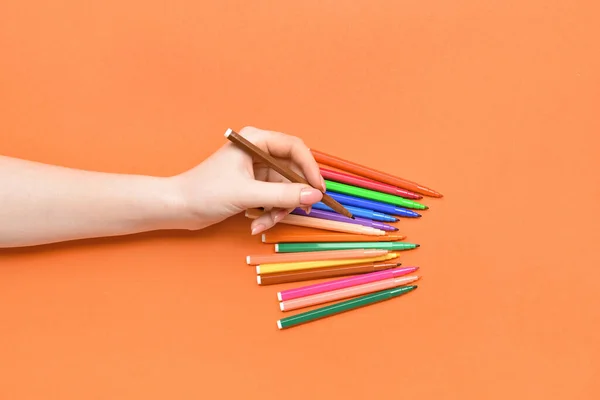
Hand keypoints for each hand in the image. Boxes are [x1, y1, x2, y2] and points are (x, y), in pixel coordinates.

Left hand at [173, 126, 323, 233]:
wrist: (178, 207)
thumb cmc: (205, 192)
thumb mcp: (247, 194)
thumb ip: (283, 194)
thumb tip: (314, 196)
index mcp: (255, 140)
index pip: (295, 147)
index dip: (310, 168)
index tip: (317, 189)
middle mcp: (259, 151)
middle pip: (293, 170)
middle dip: (294, 194)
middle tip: (299, 211)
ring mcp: (257, 170)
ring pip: (286, 188)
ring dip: (279, 209)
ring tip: (265, 222)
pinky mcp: (254, 186)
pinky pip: (274, 199)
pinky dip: (270, 213)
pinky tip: (256, 225)